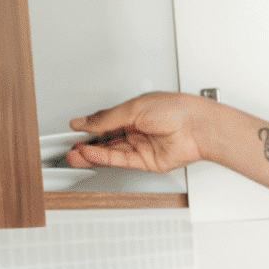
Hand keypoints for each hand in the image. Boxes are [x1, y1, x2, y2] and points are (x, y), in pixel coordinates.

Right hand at [65, 92, 214, 173]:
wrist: (198, 127)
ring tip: (75, 154)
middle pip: (107, 139)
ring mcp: (142, 146)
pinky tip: (90, 155)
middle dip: (87, 143)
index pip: (106, 121)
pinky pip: (120, 160)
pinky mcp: (146, 161)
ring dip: (91, 153)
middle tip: (70, 145)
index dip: (89, 126)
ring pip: (111, 151)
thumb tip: (86, 121)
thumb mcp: (134, 107)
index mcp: (135, 112)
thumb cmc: (177, 110)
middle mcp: (138, 129)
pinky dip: (104, 158)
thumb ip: (107, 118)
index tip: (73, 129)